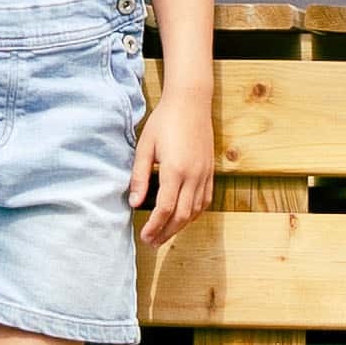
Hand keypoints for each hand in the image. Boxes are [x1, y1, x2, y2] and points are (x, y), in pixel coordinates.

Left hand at [129, 89, 217, 234]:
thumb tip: (135, 203)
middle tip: (152, 242)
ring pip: (195, 210)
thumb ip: (140, 176)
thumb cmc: (164, 121)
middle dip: (166, 232)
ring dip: (180, 226)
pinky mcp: (210, 171)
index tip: (144, 236)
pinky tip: (183, 217)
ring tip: (165, 234)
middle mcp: (193, 175)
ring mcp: (205, 174)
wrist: (191, 102)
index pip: (165, 208)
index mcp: (175, 169)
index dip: (154, 226)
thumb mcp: (145, 145)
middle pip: (181, 215)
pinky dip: (194, 213)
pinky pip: (205, 200)